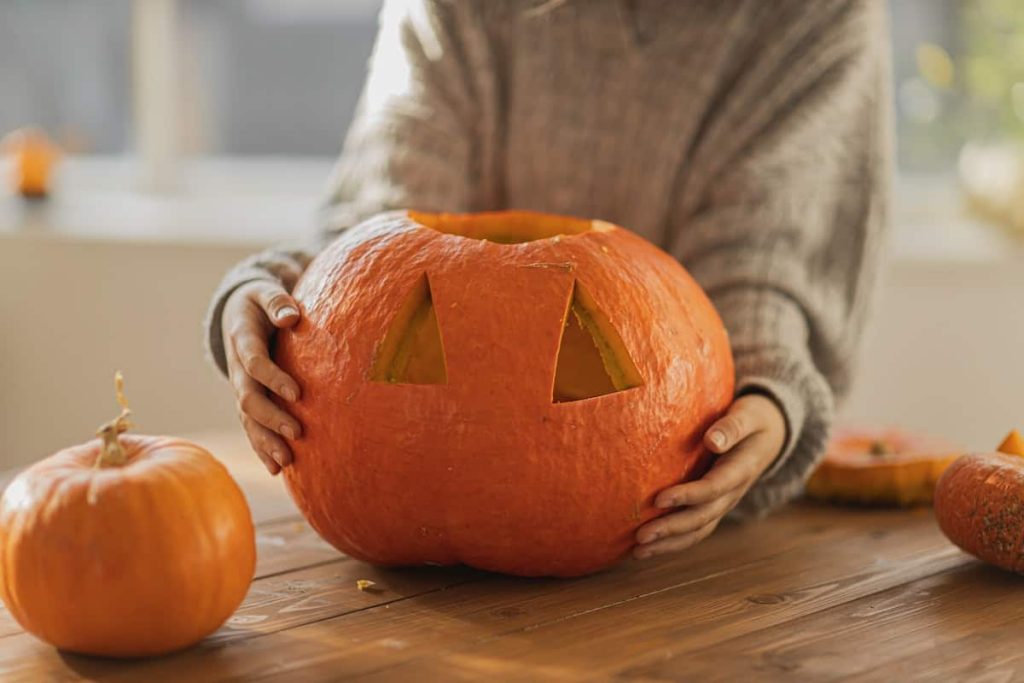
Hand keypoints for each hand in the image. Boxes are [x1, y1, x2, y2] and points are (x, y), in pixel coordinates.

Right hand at [222, 280, 302, 474]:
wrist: (237, 312)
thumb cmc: (260, 301)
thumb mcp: (265, 292)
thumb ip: (277, 301)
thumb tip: (290, 316)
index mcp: (242, 339)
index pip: (255, 362)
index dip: (273, 378)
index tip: (298, 393)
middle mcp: (237, 367)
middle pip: (248, 398)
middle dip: (271, 418)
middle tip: (296, 433)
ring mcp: (240, 386)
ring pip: (248, 419)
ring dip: (265, 441)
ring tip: (286, 462)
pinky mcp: (247, 399)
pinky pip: (251, 426)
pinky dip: (261, 447)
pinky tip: (277, 469)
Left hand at [633, 393, 786, 558]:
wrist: (771, 435)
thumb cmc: (753, 419)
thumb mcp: (748, 415)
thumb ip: (732, 427)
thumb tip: (712, 441)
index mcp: (741, 470)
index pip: (713, 488)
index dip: (687, 496)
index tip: (658, 500)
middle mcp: (732, 493)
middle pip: (702, 517)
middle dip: (672, 529)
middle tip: (641, 536)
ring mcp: (724, 503)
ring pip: (698, 531)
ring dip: (669, 544)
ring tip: (638, 552)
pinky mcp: (714, 506)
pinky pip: (695, 529)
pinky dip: (673, 542)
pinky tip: (647, 548)